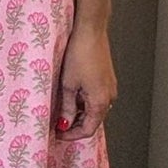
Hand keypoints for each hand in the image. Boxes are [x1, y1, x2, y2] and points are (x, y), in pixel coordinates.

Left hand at [52, 21, 116, 141]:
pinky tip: (71, 98)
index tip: (58, 134)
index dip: (71, 135)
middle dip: (75, 125)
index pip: (88, 130)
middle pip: (93, 121)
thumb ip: (67, 107)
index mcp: (101, 102)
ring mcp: (109, 88)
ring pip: (94, 110)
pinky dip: (84, 103)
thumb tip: (64, 123)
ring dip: (79, 114)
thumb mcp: (68, 85)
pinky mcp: (106, 79)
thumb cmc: (80, 54)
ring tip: (61, 112)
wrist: (90, 31)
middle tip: (57, 125)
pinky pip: (96, 98)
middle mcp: (109, 97)